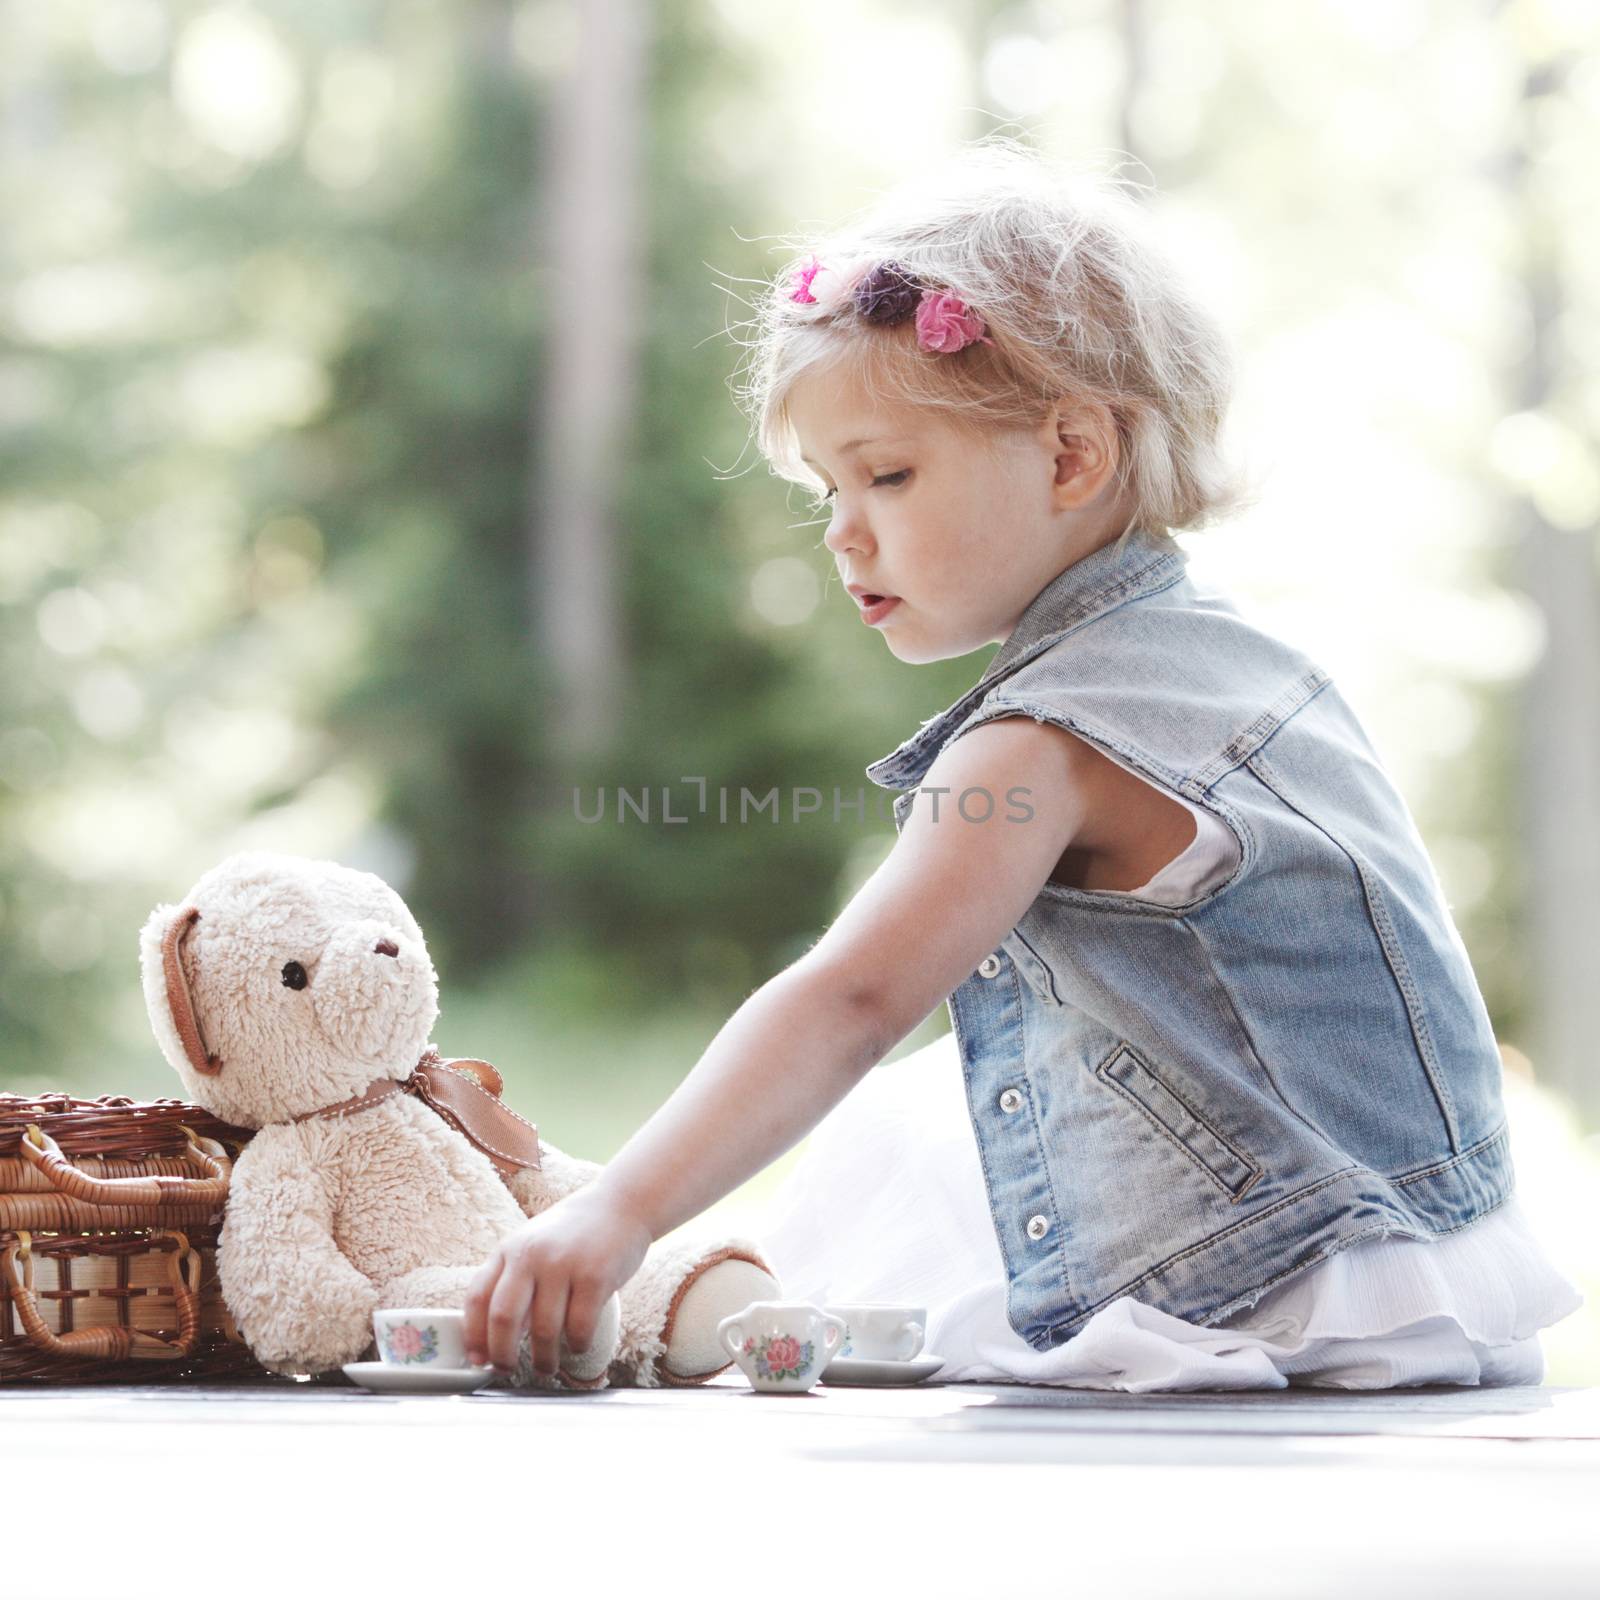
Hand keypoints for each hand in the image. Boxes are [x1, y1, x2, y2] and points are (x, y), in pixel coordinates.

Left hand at [464, 1186, 651, 1375]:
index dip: (473, 1334)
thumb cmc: (574, 1234)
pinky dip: (576, 1345)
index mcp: (511, 1249)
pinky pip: (579, 1327)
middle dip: (502, 1354)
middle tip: (507, 1370)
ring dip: (543, 1359)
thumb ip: (514, 1281)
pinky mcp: (596, 1276)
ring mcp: (564, 1264)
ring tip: (546, 1366)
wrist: (622, 1204)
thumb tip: (497, 1337)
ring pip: (543, 1330)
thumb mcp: (535, 1245)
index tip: (477, 1360)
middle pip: (503, 1317)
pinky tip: (577, 1344)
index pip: (478, 1296)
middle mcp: (532, 1254)